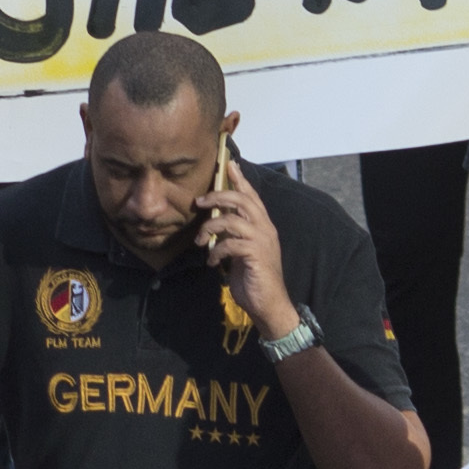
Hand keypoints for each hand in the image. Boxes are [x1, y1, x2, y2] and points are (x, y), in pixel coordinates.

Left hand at [192, 164, 295, 340]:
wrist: (269, 304)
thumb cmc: (253, 278)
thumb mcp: (241, 252)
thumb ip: (233, 236)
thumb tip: (214, 225)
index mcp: (263, 226)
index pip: (252, 196)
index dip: (240, 180)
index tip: (230, 164)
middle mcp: (265, 229)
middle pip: (242, 201)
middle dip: (218, 197)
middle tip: (200, 201)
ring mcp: (262, 241)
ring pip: (232, 220)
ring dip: (210, 227)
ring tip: (199, 241)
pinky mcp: (255, 255)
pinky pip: (230, 244)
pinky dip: (216, 251)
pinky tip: (212, 262)